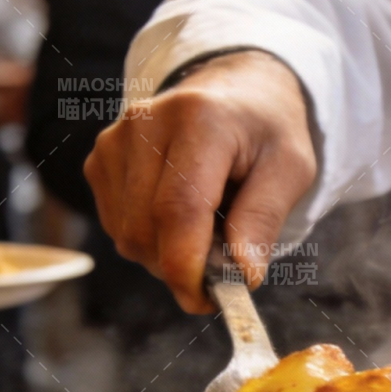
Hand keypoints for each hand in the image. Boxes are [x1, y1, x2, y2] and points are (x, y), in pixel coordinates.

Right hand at [85, 51, 317, 313]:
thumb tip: (240, 277)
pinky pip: (118, 227)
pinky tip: (180, 218)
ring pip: (128, 235)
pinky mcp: (100, 160)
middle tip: (223, 269)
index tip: (207, 300)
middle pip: (147, 229)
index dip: (187, 266)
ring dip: (167, 255)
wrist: (234, 91)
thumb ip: (264, 219)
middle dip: (183, 268)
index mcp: (201, 120)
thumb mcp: (290, 169)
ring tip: (208, 228)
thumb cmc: (266, 132)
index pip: (178, 208)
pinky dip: (151, 240)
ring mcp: (115, 141)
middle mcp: (145, 124)